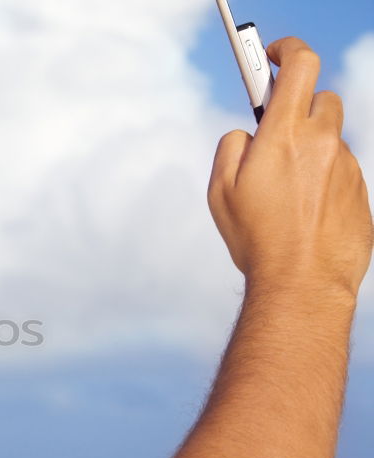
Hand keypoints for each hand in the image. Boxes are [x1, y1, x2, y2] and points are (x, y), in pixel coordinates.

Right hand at [207, 36, 372, 298]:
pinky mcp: (362, 191)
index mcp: (284, 135)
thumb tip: (247, 132)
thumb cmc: (256, 239)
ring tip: (288, 191)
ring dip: (312, 149)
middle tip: (277, 134)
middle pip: (321, 98)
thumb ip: (231, 147)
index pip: (300, 65)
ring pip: (332, 138)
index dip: (286, 51)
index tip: (273, 55)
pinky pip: (342, 171)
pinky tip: (305, 212)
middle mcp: (323, 143)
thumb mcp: (220, 191)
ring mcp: (347, 166)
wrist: (302, 283)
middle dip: (299, 108)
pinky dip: (324, 179)